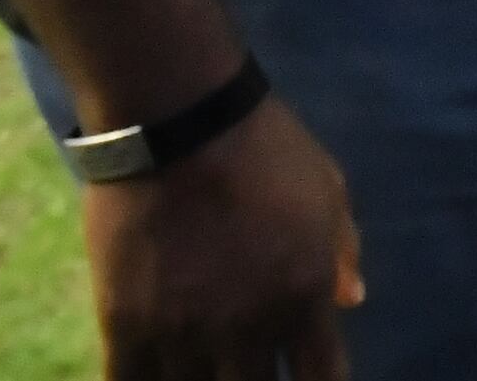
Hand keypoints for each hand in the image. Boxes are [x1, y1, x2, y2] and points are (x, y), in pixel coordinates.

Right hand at [85, 94, 361, 380]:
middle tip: (250, 371)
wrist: (180, 121)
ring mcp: (184, 331)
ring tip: (211, 372)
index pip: (322, 380)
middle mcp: (247, 327)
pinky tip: (158, 376)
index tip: (307, 379)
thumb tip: (351, 300)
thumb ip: (342, 249)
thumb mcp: (327, 188)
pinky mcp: (125, 325)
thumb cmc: (266, 147)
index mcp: (303, 295)